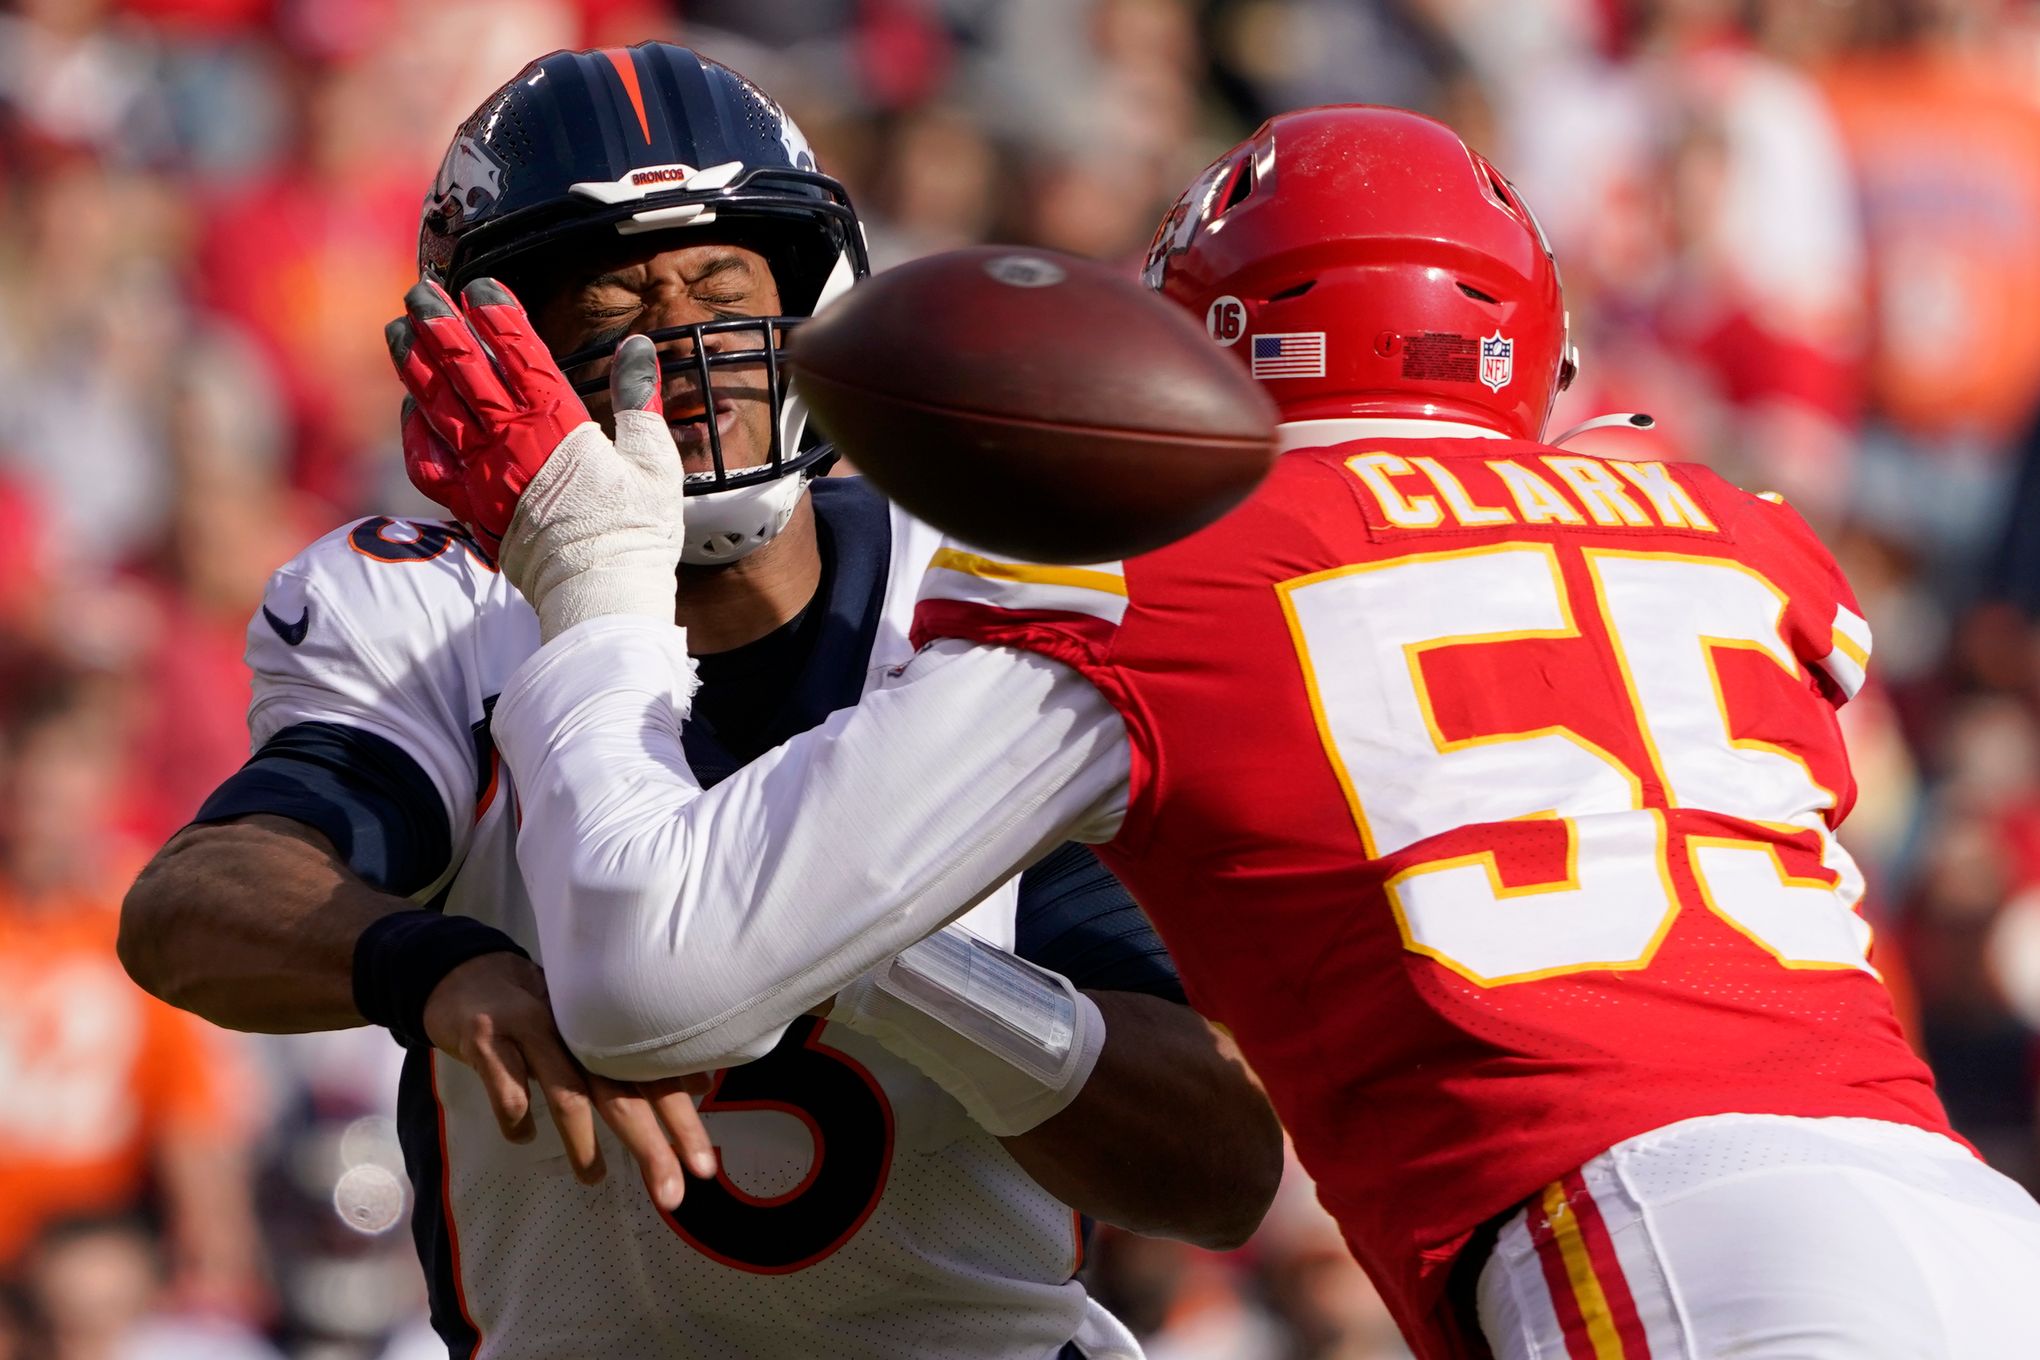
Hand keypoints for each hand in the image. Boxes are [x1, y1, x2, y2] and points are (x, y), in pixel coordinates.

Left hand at [387, 278, 685, 639]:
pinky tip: (410, 410)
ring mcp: (483, 476)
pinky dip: (414, 432)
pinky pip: (428, 463)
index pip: (519, 353)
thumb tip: (637, 348)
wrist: (601, 596)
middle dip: (438, 325)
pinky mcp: (471, 509)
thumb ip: (639, 399)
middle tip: (419, 292)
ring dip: (413, 365)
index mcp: (557, 423)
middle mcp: (510, 442)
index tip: (480, 286)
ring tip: (397, 333)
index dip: (497, 315)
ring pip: (436, 407)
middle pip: (462, 369)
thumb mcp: (653, 459)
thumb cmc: (636, 532)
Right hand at [423, 951, 716, 1211]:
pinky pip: (507, 1088)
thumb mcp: (591, 1027)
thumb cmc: (543, 1009)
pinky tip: (524, 1137)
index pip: (655, 1077)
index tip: (705, 1166)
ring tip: (596, 1179)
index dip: (682, 1121)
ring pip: (567, 1092)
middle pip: (621, 1091)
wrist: (470, 975)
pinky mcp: (487, 1041)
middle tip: (671, 1194)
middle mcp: (577, 1029)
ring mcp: (532, 1033)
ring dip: (583, 1142)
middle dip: (649, 1145)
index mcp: (609, 1026)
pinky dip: (517, 1119)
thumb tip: (700, 1086)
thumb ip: (639, 1058)